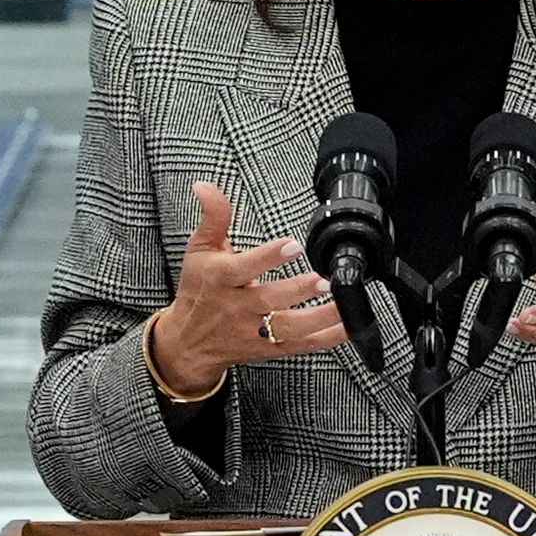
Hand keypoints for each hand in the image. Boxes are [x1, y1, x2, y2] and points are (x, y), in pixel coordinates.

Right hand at [147, 182, 346, 391]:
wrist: (189, 343)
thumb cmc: (199, 290)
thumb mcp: (200, 249)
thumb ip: (213, 217)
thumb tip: (205, 187)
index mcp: (221, 279)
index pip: (244, 268)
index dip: (268, 257)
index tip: (292, 245)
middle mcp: (238, 307)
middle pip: (269, 300)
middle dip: (298, 290)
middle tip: (324, 279)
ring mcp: (255, 331)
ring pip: (288, 327)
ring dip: (318, 318)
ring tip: (342, 304)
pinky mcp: (269, 348)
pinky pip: (300, 346)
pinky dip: (325, 339)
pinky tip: (345, 326)